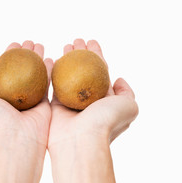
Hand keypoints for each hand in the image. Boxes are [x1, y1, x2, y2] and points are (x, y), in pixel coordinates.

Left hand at [0, 41, 52, 152]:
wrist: (13, 138)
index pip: (3, 72)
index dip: (8, 57)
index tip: (14, 44)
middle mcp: (13, 99)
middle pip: (20, 71)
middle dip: (24, 56)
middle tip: (28, 43)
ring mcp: (29, 102)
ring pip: (35, 76)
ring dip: (37, 60)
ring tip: (39, 45)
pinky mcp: (44, 106)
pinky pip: (47, 85)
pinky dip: (49, 72)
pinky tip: (50, 59)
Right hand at [48, 39, 135, 182]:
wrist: (81, 141)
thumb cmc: (106, 122)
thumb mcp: (129, 106)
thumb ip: (127, 92)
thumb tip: (118, 80)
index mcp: (104, 99)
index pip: (101, 72)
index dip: (97, 55)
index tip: (91, 42)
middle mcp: (88, 100)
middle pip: (84, 71)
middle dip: (81, 54)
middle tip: (76, 41)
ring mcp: (71, 103)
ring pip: (69, 76)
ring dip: (68, 59)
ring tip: (66, 45)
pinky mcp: (55, 107)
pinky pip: (54, 85)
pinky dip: (53, 72)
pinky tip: (52, 58)